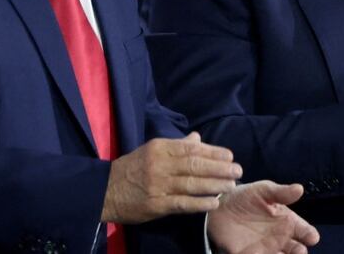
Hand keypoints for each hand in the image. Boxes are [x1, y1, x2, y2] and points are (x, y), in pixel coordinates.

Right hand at [101, 132, 240, 223]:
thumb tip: (198, 138)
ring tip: (231, 185)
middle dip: (219, 167)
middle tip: (237, 171)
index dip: (213, 152)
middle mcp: (159, 164)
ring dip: (214, 184)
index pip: (191, 148)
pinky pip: (183, 203)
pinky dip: (200, 202)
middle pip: (195, 164)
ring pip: (192, 183)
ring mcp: (158, 184)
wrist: (105, 191)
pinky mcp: (156, 204)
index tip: (229, 156)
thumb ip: (176, 145)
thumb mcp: (151, 151)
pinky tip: (214, 202)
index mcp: (159, 147)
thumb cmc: (132, 169)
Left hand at [208, 181, 319, 253]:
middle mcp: (279, 238)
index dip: (309, 234)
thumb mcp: (262, 191)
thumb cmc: (245, 197)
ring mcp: (266, 248)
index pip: (303, 230)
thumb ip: (280, 192)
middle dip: (299, 252)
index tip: (312, 237)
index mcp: (286, 221)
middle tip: (299, 251)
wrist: (219, 207)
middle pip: (296, 249)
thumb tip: (300, 188)